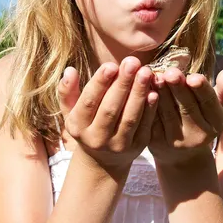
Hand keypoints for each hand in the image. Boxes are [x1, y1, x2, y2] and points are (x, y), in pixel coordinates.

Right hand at [57, 58, 157, 172]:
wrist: (102, 160)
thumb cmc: (86, 125)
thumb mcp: (70, 111)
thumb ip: (67, 91)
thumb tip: (69, 70)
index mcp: (77, 126)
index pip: (88, 102)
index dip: (100, 83)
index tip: (111, 65)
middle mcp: (96, 139)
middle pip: (110, 109)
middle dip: (122, 84)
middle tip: (132, 62)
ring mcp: (118, 145)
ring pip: (129, 117)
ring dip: (138, 93)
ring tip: (145, 72)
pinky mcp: (137, 147)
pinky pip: (145, 126)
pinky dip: (150, 109)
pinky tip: (154, 91)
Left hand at [148, 67, 222, 165]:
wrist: (182, 157)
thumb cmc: (200, 122)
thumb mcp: (215, 110)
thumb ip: (222, 91)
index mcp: (216, 124)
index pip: (209, 103)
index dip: (202, 90)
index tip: (194, 76)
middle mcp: (199, 136)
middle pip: (188, 108)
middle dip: (179, 88)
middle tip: (171, 72)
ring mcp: (178, 142)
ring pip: (168, 114)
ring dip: (162, 94)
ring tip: (156, 76)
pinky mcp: (158, 144)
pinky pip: (153, 122)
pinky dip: (149, 106)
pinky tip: (145, 90)